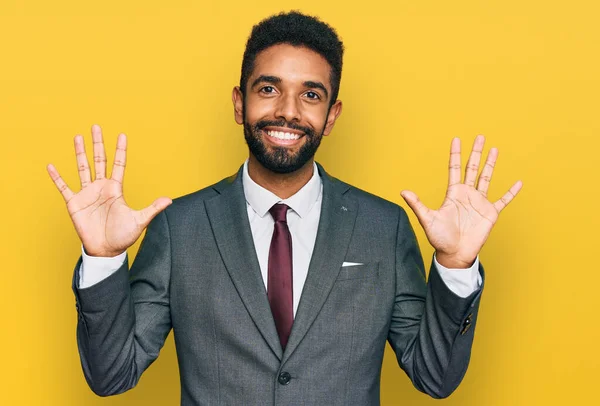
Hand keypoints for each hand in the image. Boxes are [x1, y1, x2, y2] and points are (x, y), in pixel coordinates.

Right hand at [47, 124, 171, 256]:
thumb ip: (152, 209)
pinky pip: (64, 187)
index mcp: (116, 189)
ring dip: (80, 153)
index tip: (122, 135)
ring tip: (78, 137)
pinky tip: (51, 166)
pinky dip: (57, 177)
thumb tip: (169, 200)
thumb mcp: (139, 221)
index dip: (120, 150)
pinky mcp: (75, 203)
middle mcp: (101, 187)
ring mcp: (87, 194)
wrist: (106, 250)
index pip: (118, 165)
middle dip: (98, 144)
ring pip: (82, 168)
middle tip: (96, 126)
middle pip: (99, 160)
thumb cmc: (123, 236)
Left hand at [400, 136, 521, 268]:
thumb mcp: (428, 219)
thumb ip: (418, 205)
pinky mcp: (490, 213)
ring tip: (495, 149)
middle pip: (472, 168)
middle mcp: (467, 194)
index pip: (454, 169)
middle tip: (479, 136)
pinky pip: (503, 200)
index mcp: (453, 193)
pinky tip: (519, 182)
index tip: (456, 139)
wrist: (454, 254)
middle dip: (475, 152)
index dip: (455, 154)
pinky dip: (511, 192)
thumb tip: (403, 192)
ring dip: (491, 164)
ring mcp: (479, 202)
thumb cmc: (440, 238)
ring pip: (487, 178)